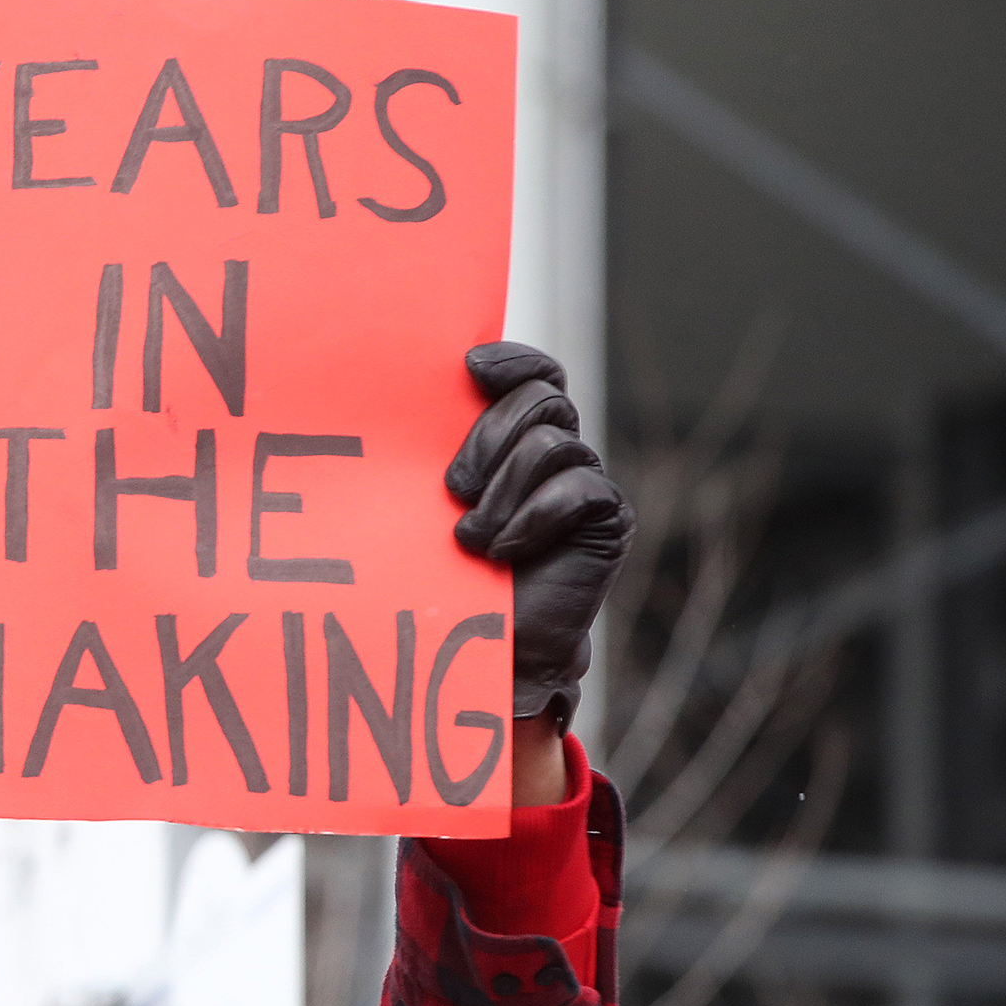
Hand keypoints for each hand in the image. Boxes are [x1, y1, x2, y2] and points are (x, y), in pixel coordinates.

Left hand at [444, 343, 633, 729]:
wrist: (486, 645)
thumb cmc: (444, 572)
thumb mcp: (429, 504)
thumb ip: (432, 454)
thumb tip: (397, 403)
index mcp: (517, 437)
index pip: (532, 375)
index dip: (511, 361)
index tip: (469, 365)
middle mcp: (558, 452)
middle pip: (540, 400)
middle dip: (489, 437)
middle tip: (455, 488)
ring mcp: (585, 483)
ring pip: (551, 444)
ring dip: (502, 493)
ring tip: (472, 539)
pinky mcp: (608, 517)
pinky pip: (577, 489)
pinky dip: (532, 519)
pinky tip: (504, 552)